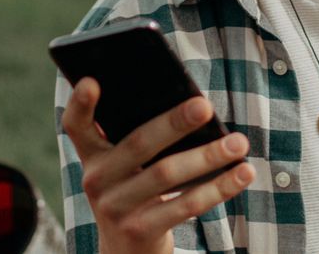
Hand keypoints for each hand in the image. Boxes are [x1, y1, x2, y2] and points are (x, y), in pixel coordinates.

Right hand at [62, 77, 254, 253]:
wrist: (127, 251)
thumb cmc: (136, 191)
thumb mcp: (127, 167)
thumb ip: (142, 138)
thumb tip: (194, 108)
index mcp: (92, 155)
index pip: (75, 125)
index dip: (81, 103)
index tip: (93, 81)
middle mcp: (97, 180)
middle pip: (138, 144)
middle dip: (174, 122)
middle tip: (205, 106)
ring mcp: (116, 208)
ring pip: (166, 174)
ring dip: (208, 156)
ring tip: (239, 143)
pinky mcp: (140, 230)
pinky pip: (185, 206)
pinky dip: (218, 188)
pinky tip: (242, 174)